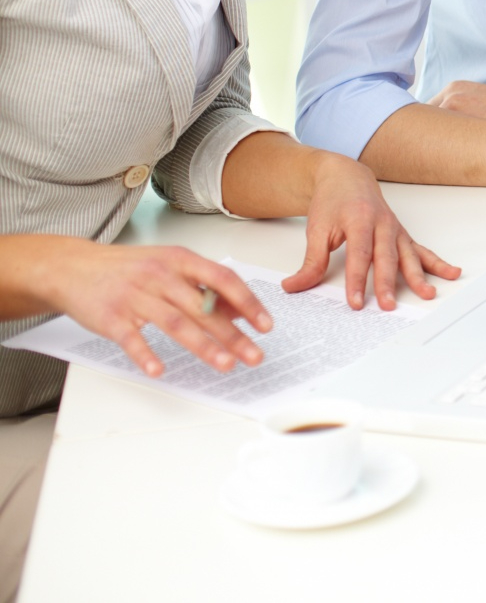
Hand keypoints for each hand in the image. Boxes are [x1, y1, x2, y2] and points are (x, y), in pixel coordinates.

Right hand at [32, 239, 272, 377]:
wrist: (74, 267)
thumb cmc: (128, 268)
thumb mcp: (170, 266)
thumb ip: (203, 287)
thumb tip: (240, 310)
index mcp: (180, 260)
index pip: (223, 279)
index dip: (247, 302)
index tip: (265, 324)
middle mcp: (161, 275)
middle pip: (203, 308)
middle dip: (233, 335)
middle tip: (254, 355)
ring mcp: (135, 296)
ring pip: (176, 323)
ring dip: (203, 346)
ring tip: (225, 365)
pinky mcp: (111, 317)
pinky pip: (132, 338)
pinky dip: (146, 355)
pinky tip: (159, 370)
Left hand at [287, 153, 460, 308]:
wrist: (346, 177)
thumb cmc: (332, 201)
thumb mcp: (316, 229)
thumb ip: (311, 261)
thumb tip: (294, 286)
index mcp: (359, 219)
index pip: (359, 254)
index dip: (357, 280)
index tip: (355, 302)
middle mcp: (382, 223)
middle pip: (386, 257)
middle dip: (388, 283)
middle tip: (387, 305)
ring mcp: (395, 229)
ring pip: (408, 255)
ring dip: (418, 276)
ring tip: (427, 293)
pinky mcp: (402, 235)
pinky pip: (421, 250)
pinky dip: (436, 263)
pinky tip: (450, 273)